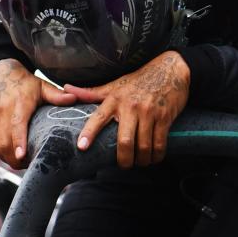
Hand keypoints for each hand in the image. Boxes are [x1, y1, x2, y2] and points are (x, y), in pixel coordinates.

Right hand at [0, 59, 75, 167]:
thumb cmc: (23, 82)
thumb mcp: (41, 85)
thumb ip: (56, 95)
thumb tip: (74, 99)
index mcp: (19, 102)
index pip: (16, 124)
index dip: (18, 141)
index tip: (21, 156)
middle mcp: (2, 111)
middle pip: (5, 141)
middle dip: (16, 158)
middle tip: (31, 165)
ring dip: (9, 159)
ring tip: (23, 163)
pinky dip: (3, 154)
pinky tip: (13, 156)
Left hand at [66, 51, 189, 167]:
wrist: (170, 70)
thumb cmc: (139, 80)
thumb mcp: (115, 85)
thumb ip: (91, 92)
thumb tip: (66, 89)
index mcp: (114, 99)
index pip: (98, 117)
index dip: (89, 133)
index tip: (82, 147)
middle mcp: (130, 106)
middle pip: (125, 141)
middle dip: (124, 160)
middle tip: (124, 166)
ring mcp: (148, 113)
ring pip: (143, 146)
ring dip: (141, 160)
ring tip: (139, 163)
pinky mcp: (164, 118)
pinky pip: (159, 143)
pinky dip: (156, 156)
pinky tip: (153, 158)